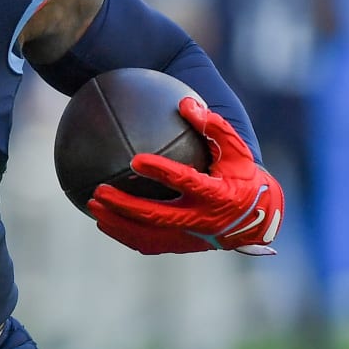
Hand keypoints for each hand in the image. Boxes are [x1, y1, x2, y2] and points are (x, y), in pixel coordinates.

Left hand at [87, 97, 283, 255]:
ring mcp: (190, 238)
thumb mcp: (236, 151)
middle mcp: (202, 220)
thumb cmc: (241, 177)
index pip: (186, 182)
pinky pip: (148, 244)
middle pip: (157, 215)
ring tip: (92, 206)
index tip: (136, 161)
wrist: (256, 220)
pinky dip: (124, 234)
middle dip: (126, 205)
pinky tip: (103, 221)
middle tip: (99, 191)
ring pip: (147, 235)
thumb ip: (213, 127)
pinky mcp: (181, 246)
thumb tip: (186, 102)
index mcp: (217, 194)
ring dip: (117, 223)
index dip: (161, 172)